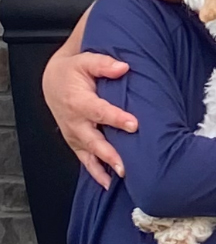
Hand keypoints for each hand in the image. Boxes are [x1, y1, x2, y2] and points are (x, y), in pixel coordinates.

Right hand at [42, 48, 134, 188]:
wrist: (53, 82)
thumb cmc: (73, 71)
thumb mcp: (85, 60)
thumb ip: (104, 64)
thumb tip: (123, 67)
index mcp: (78, 101)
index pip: (99, 112)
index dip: (116, 119)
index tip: (134, 125)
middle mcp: (75, 122)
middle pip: (93, 140)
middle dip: (109, 153)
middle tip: (126, 164)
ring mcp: (74, 134)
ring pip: (89, 154)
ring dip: (103, 167)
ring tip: (120, 177)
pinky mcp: (75, 142)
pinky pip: (84, 160)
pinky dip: (95, 172)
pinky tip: (108, 183)